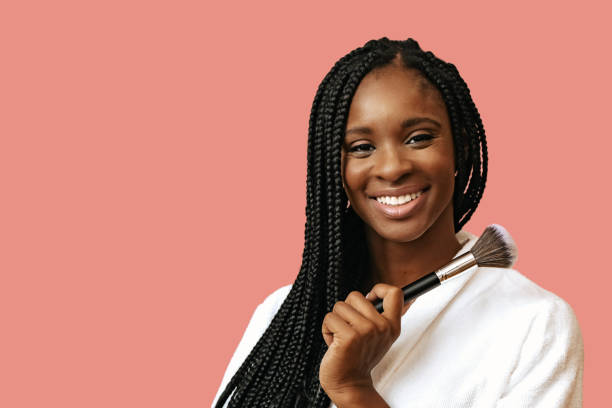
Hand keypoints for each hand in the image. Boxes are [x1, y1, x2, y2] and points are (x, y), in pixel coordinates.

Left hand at [319, 283, 405, 406]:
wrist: (349, 383)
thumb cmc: (359, 356)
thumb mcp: (377, 335)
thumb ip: (377, 315)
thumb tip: (373, 294)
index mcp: (391, 325)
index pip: (394, 293)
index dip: (379, 289)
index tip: (369, 300)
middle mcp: (382, 327)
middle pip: (356, 295)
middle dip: (346, 309)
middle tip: (349, 328)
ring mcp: (366, 331)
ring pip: (340, 306)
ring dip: (335, 321)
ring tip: (341, 337)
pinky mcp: (349, 337)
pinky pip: (330, 318)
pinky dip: (327, 329)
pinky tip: (334, 343)